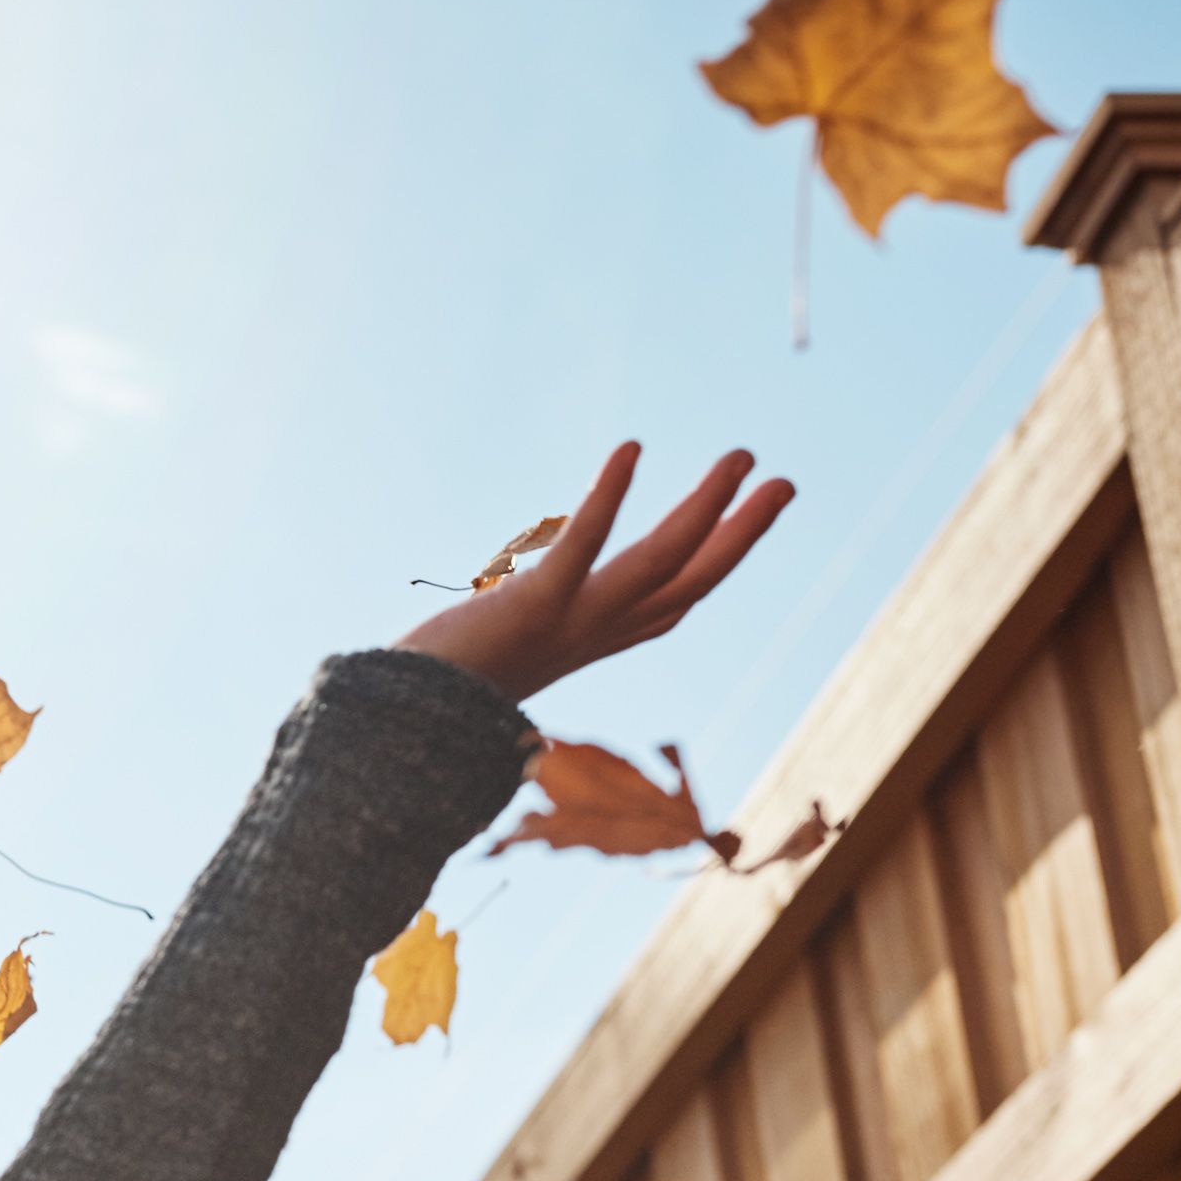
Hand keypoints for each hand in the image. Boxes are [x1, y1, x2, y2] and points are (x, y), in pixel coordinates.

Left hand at [398, 442, 794, 706]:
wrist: (397, 732)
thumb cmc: (432, 691)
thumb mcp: (492, 652)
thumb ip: (513, 625)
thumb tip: (510, 599)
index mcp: (587, 646)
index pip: (669, 605)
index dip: (716, 563)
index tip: (748, 520)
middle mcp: (592, 639)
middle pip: (688, 583)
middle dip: (741, 535)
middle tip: (783, 482)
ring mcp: (569, 625)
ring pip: (659, 564)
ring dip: (707, 509)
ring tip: (742, 458)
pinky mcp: (534, 609)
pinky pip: (582, 547)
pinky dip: (609, 498)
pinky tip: (631, 448)